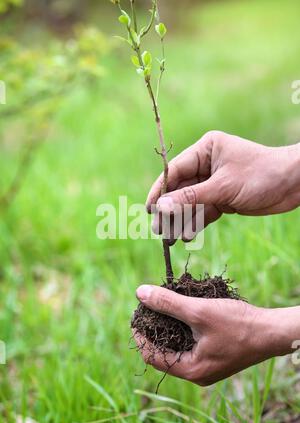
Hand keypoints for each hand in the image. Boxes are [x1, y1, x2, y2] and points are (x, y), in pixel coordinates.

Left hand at [134, 285, 297, 385]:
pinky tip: (182, 313)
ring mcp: (208, 367)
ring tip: (162, 308)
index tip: (135, 315)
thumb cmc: (238, 324)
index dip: (140, 336)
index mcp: (191, 370)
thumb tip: (140, 293)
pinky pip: (191, 346)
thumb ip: (168, 303)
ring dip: (168, 329)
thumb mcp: (199, 311)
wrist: (272, 331)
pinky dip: (183, 330)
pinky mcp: (216, 357)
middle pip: (164, 354)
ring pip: (178, 349)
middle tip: (147, 310)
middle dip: (153, 331)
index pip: (152, 357)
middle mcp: (197, 374)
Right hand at [147, 131, 299, 242]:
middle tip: (158, 230)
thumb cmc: (261, 175)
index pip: (174, 171)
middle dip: (170, 210)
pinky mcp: (223, 198)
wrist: (293, 185)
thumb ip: (191, 197)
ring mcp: (214, 182)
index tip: (149, 210)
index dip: (159, 191)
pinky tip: (187, 236)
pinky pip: (203, 211)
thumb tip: (161, 206)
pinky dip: (196, 223)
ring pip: (190, 202)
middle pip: (179, 189)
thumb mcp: (223, 187)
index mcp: (205, 150)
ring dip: (181, 220)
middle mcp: (206, 164)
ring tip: (171, 239)